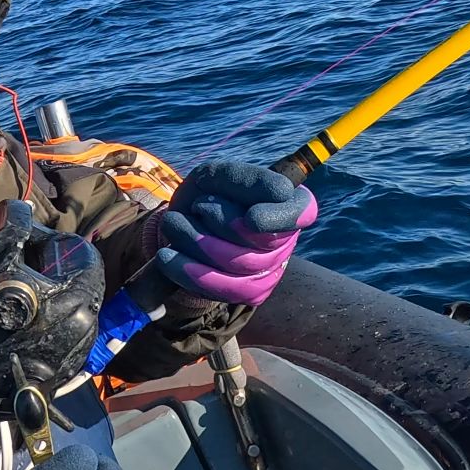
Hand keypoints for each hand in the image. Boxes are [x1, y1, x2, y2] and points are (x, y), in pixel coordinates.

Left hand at [154, 161, 317, 305]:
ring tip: (173, 222)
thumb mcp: (219, 176)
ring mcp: (271, 270)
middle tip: (197, 206)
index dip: (280, 218)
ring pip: (238, 264)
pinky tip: (168, 255)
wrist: (183, 226)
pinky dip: (188, 271)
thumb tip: (282, 193)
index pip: (301, 213)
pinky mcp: (250, 292)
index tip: (251, 217)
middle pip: (262, 242)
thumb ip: (246, 178)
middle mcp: (286, 239)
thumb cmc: (208, 195)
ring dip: (196, 241)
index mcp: (289, 204)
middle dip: (221, 222)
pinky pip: (224, 289)